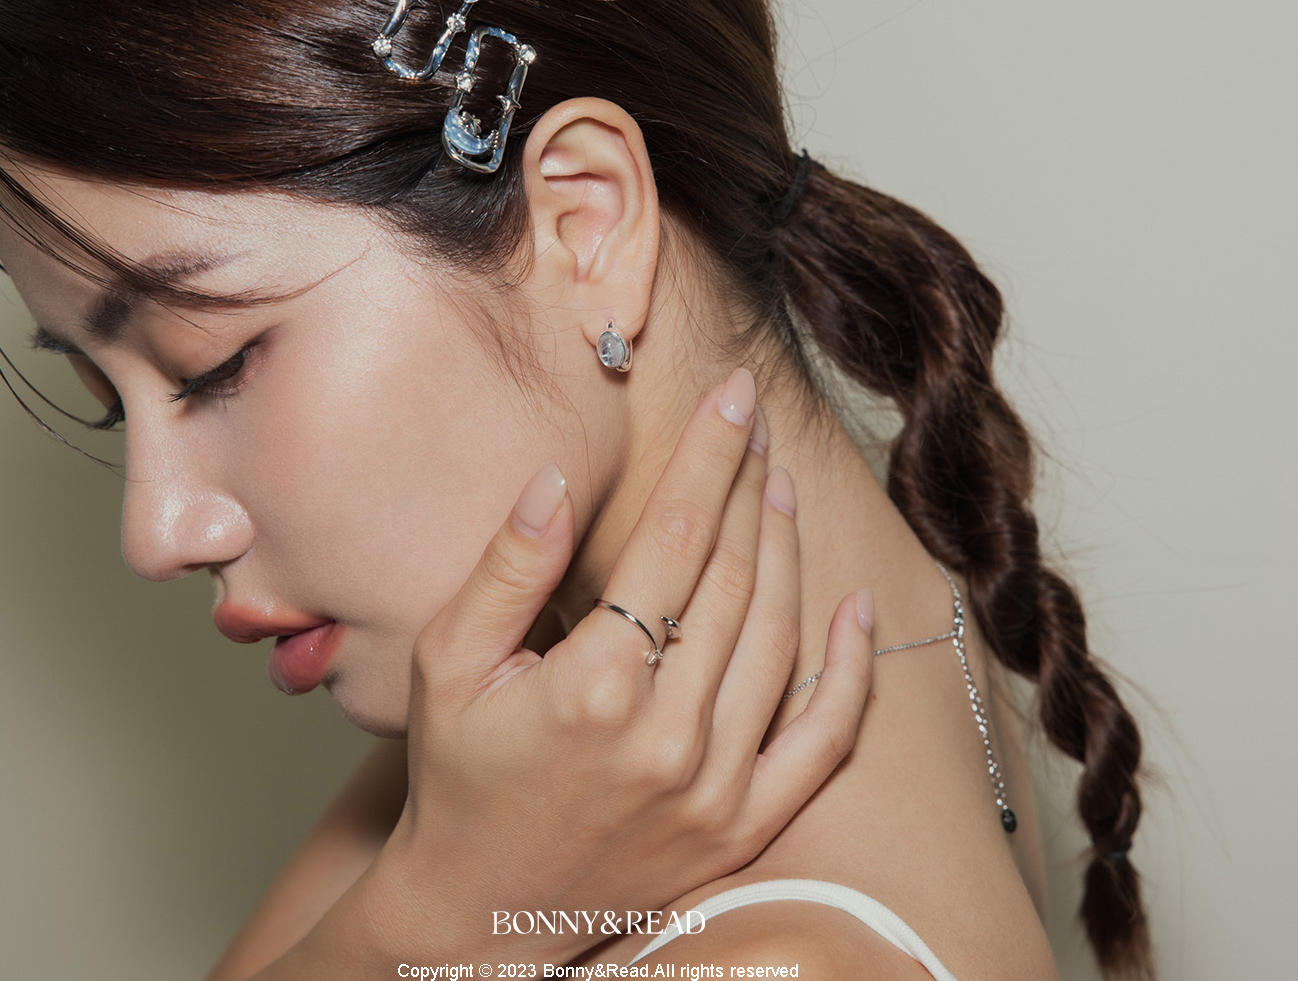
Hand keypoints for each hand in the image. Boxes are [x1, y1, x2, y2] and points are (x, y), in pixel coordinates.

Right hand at [268, 368, 872, 973]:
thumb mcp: (448, 663)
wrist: (482, 909)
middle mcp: (667, 737)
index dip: (709, 457)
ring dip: (788, 552)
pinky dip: (849, 671)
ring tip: (782, 488)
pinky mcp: (742, 827)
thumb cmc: (459, 776)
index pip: (675, 539)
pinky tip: (854, 606)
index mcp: (594, 687)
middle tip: (761, 424)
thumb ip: (507, 569)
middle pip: (735, 579)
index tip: (735, 394)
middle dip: (751, 486)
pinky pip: (822, 741)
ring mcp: (715, 788)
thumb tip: (557, 481)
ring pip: (779, 640)